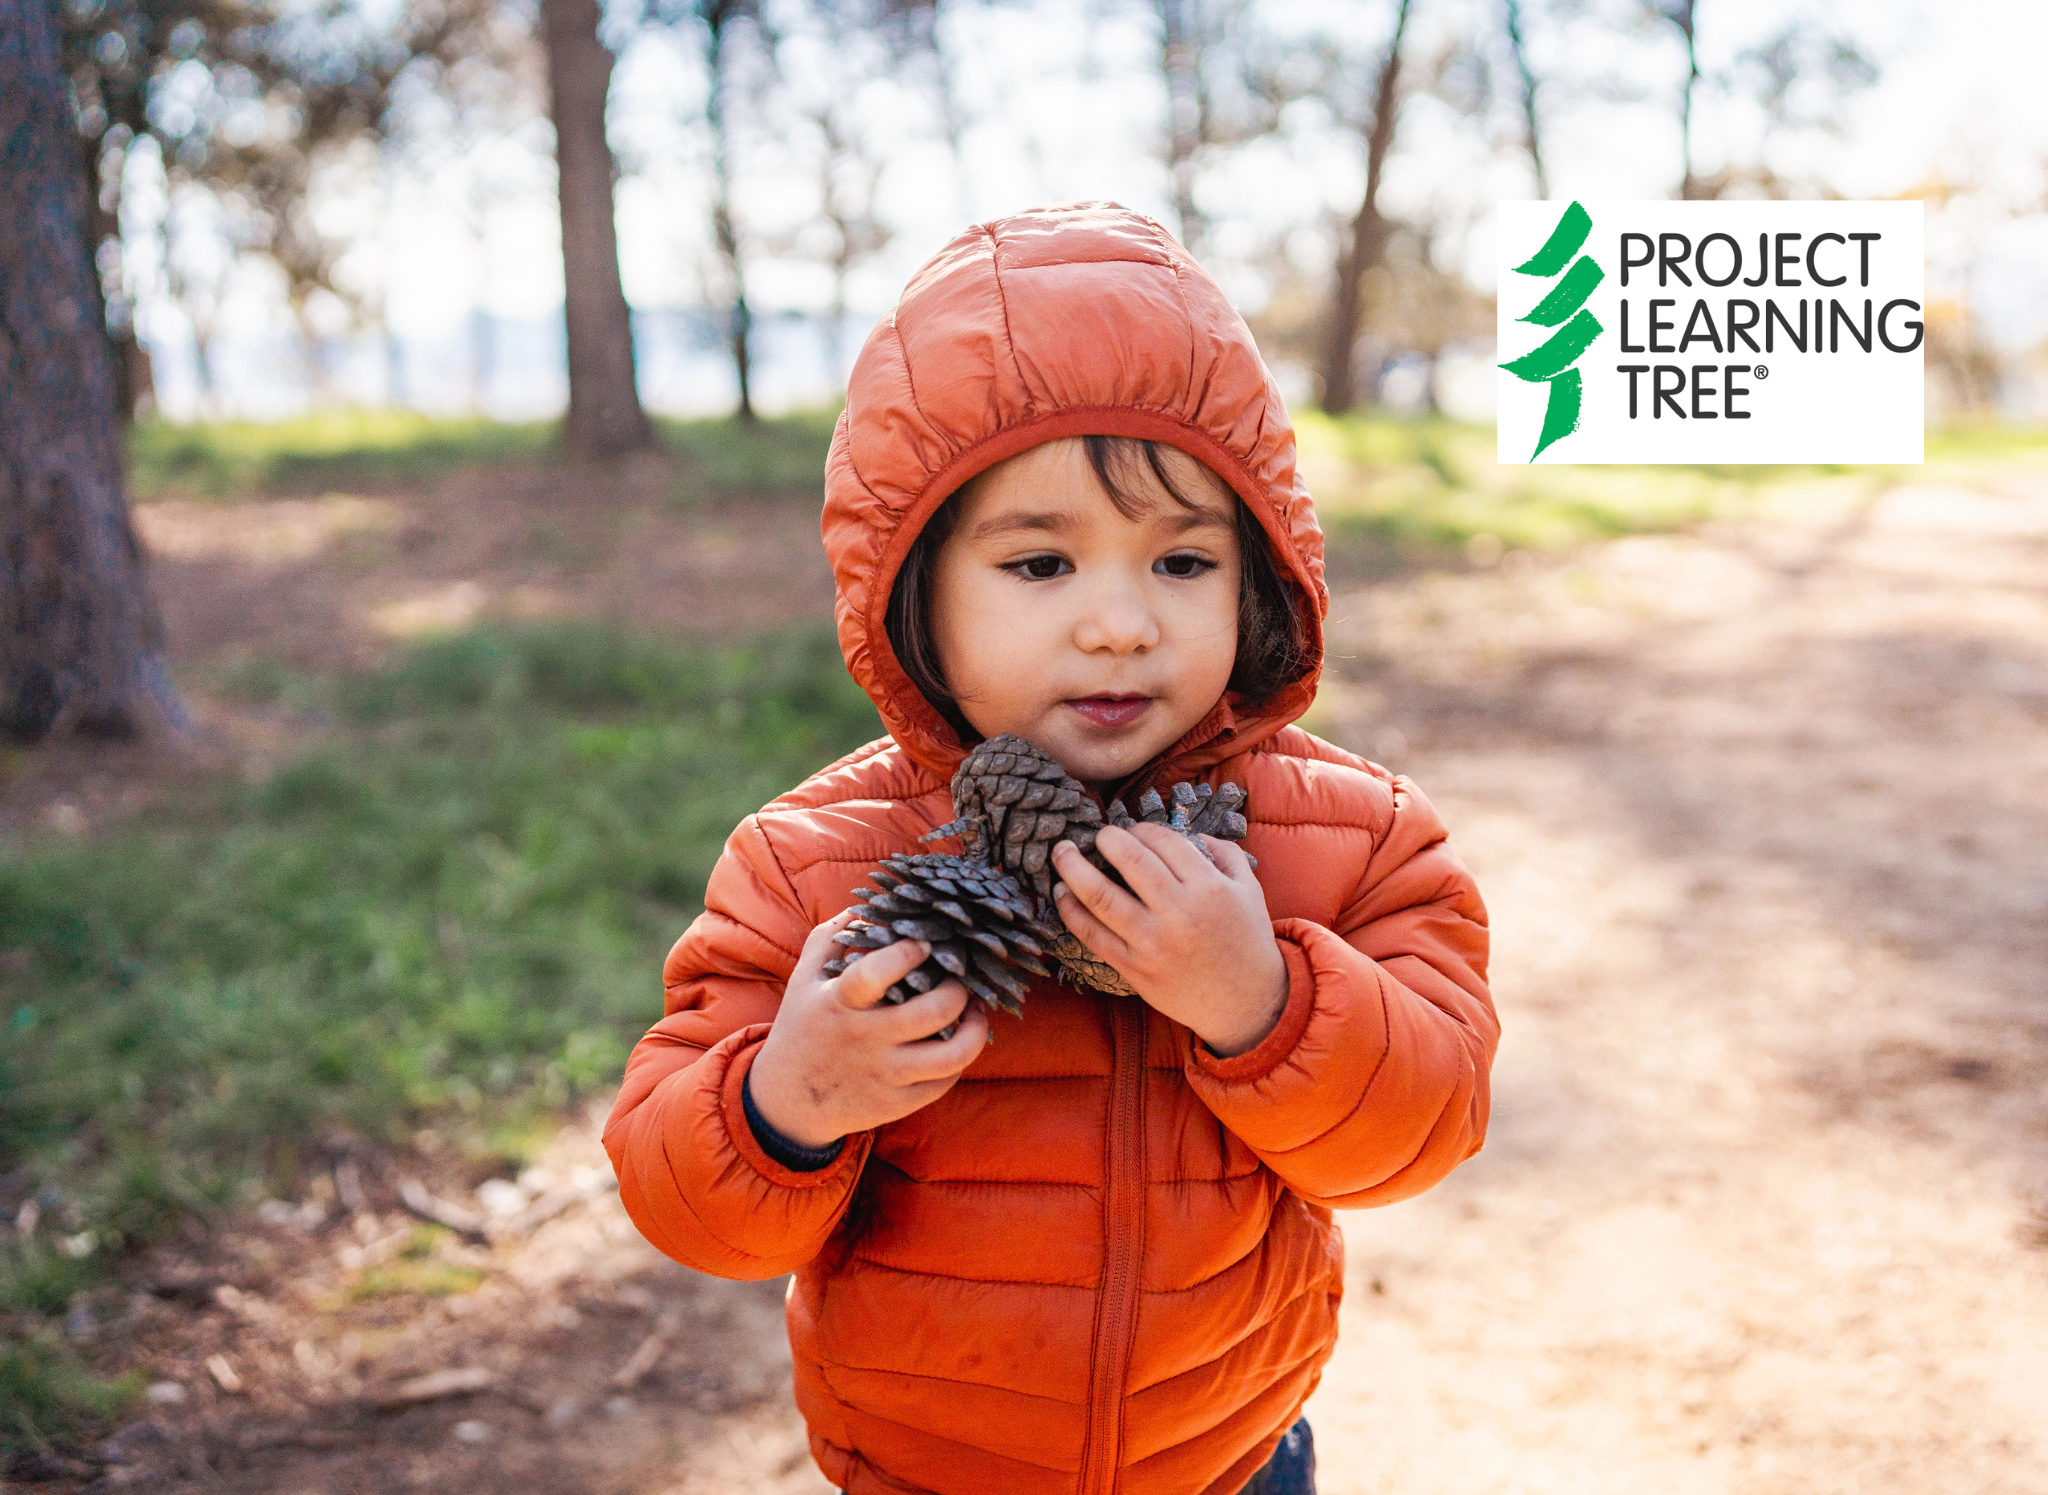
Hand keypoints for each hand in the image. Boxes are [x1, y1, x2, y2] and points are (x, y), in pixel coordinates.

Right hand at [747, 910, 991, 1149]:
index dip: (908, 952)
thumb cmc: (802, 1029)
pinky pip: (945, 1082)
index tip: (925, 943)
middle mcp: (865, 1039)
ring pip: (951, 1056)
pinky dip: (959, 1059)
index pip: (876, 973)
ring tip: (973, 1014)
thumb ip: (830, 938)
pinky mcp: (897, 1103)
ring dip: (974, 1029)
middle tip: (959, 981)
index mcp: (840, 1003)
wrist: (788, 1103)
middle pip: (931, 1012)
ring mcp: (884, 1074)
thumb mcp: (804, 980)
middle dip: (958, 990)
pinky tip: (955, 1042)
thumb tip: (862, 905)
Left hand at [1052, 825, 1287, 1056]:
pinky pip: (1093, 936)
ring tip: (1061, 853)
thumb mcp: (1249, 890)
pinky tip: (1061, 895)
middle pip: (1128, 860)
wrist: (1245, 1005)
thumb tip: (1190, 833)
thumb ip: (1224, 854)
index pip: (1163, 842)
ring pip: (1100, 896)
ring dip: (1073, 869)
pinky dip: (1071, 912)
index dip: (1141, 828)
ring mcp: (1152, 943)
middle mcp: (1177, 913)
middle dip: (1105, 838)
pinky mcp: (1134, 969)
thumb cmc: (1247, 941)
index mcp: (1208, 888)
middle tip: (1096, 834)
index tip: (1132, 830)